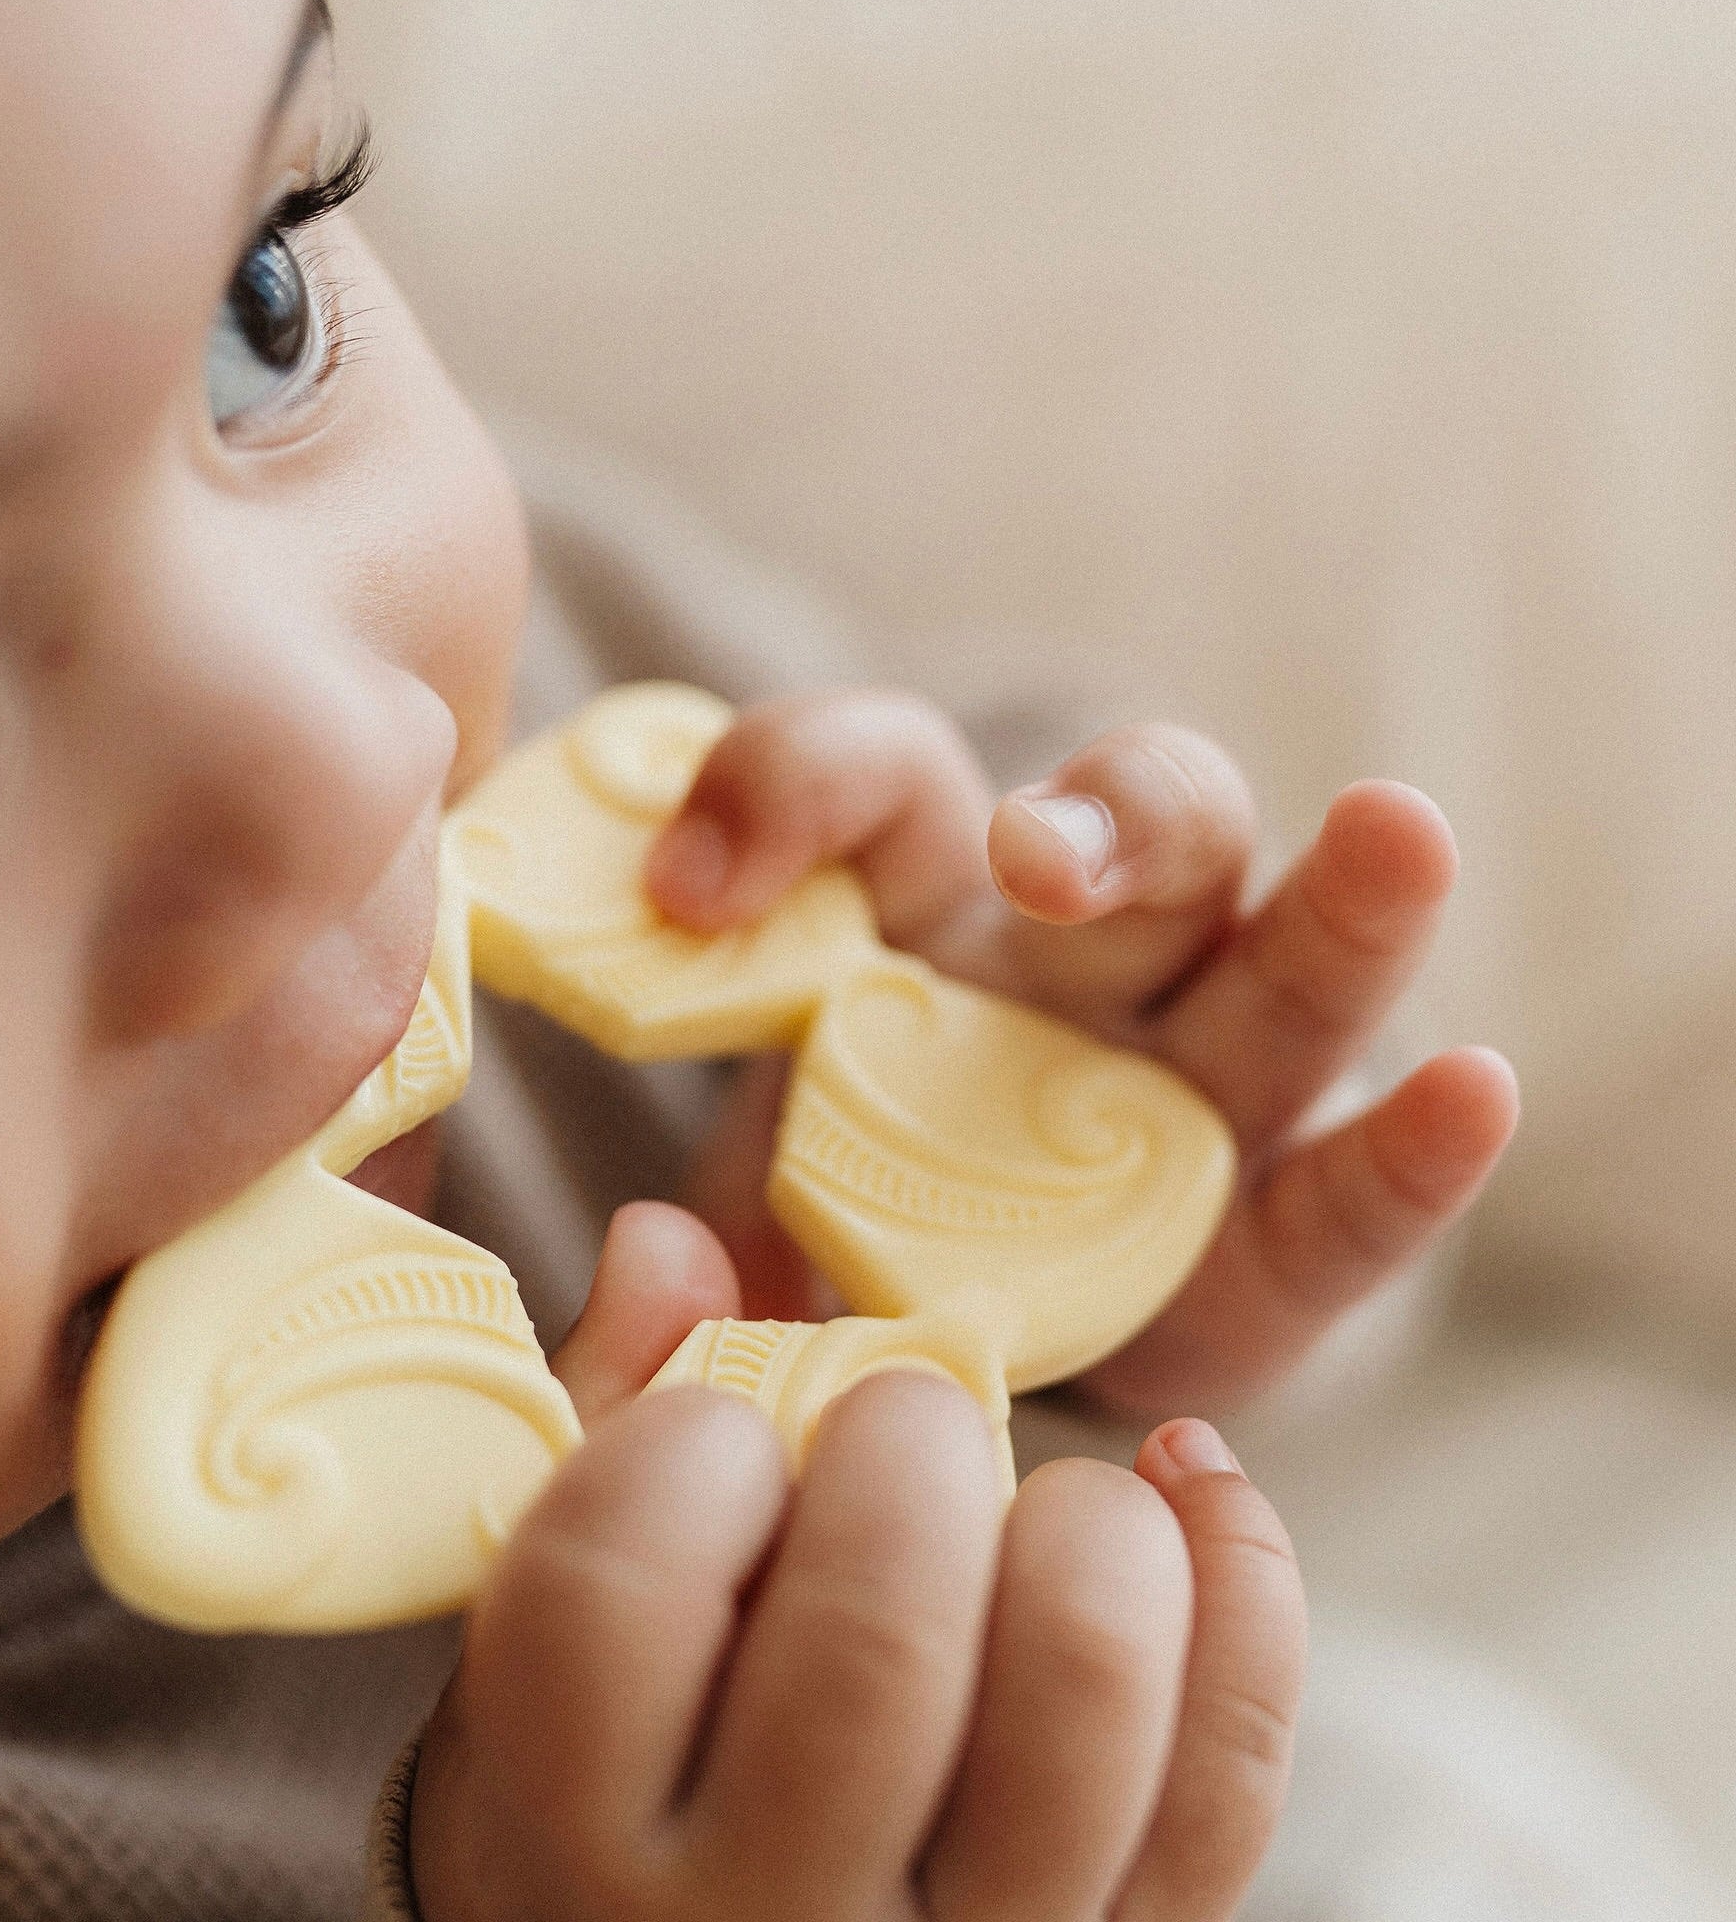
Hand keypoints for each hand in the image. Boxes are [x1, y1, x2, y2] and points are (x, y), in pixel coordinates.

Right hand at [414, 1202, 1305, 1921]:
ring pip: (1083, 1692)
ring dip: (1085, 1521)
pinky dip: (1239, 1576)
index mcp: (580, 1822)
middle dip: (908, 1448)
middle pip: (879, 1640)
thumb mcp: (540, 1614)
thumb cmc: (605, 1767)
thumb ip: (607, 1412)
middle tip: (895, 1423)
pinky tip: (1182, 1483)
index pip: (618, 1589)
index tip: (717, 1433)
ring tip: (1031, 1491)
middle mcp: (769, 1921)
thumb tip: (670, 1240)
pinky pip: (1232, 1766)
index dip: (686, 1450)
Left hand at [643, 690, 1519, 1416]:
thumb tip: (651, 1255)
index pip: (881, 785)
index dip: (787, 794)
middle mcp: (1083, 962)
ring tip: (1393, 832)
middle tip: (1039, 857)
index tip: (688, 892)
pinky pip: (1351, 1184)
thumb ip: (675, 1244)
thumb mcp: (736, 1209)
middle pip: (1136, 826)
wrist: (967, 1335)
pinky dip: (1413, 1146)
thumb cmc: (843, 1222)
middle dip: (1106, 816)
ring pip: (1284, 953)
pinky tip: (1468, 1096)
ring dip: (1340, 899)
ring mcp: (1202, 1077)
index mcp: (929, 913)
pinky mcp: (1283, 1224)